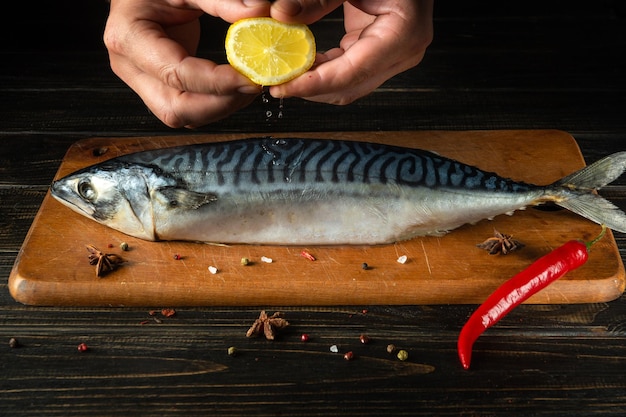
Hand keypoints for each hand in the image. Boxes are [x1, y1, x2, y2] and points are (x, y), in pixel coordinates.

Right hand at [104, 0, 270, 127]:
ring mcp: (141, 81)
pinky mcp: (157, 87)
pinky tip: (235, 88)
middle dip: (219, 104)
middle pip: (175, 109)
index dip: (217, 82)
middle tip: (253, 86)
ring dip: (221, 107)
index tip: (250, 78)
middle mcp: (129, 66)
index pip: (175, 73)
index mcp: (127, 37)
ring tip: (248, 86)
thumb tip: (258, 12)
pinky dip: (216, 104)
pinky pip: (188, 108)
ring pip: (183, 116)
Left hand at [269, 0, 432, 104]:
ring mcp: (395, 56)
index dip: (313, 84)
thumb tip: (280, 14)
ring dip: (314, 84)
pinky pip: (348, 73)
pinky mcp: (381, 53)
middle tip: (274, 84)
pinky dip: (323, 72)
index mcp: (403, 34)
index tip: (281, 87)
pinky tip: (299, 65)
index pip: (351, 73)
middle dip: (310, 89)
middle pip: (349, 87)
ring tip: (283, 75)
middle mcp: (403, 52)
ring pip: (348, 86)